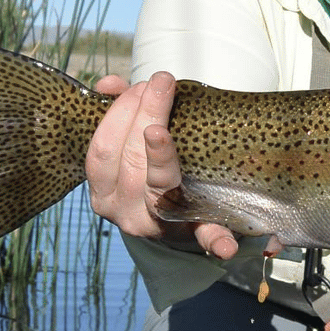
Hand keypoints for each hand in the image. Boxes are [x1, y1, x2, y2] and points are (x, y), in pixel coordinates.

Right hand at [85, 72, 237, 258]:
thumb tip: (108, 84)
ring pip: (158, 185)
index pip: (103, 153)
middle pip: (130, 162)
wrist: (175, 219)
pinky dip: (216, 241)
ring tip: (177, 106)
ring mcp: (156, 226)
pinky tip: (227, 246)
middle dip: (145, 115)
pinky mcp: (192, 235)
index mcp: (104, 191)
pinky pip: (204, 237)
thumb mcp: (128, 144)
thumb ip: (119, 112)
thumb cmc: (149, 170)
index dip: (118, 117)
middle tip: (162, 84)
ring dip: (164, 149)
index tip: (138, 86)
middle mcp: (125, 212)